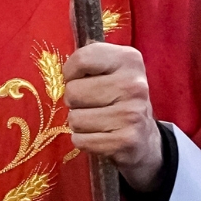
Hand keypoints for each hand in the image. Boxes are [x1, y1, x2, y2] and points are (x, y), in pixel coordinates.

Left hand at [62, 43, 163, 191]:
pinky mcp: (125, 141)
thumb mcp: (109, 69)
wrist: (143, 136)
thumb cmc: (117, 97)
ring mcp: (132, 114)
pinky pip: (81, 140)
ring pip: (75, 118)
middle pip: (73, 91)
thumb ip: (86, 62)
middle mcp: (134, 85)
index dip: (70, 72)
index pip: (82, 59)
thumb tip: (56, 73)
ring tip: (95, 120)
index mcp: (129, 60)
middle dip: (73, 100)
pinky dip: (83, 140)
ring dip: (78, 122)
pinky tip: (98, 135)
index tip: (78, 79)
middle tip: (89, 104)